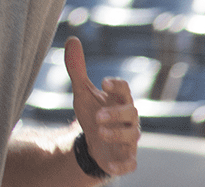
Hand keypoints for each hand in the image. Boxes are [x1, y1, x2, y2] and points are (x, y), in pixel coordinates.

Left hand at [64, 36, 139, 176]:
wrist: (94, 141)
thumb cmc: (93, 111)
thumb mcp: (82, 91)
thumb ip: (77, 68)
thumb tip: (72, 39)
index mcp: (118, 100)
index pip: (125, 89)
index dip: (117, 85)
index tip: (104, 83)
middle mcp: (128, 119)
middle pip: (131, 112)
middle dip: (116, 113)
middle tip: (97, 115)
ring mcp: (128, 139)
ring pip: (132, 136)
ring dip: (117, 133)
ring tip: (99, 131)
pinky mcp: (125, 158)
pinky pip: (130, 163)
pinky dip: (123, 165)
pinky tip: (112, 165)